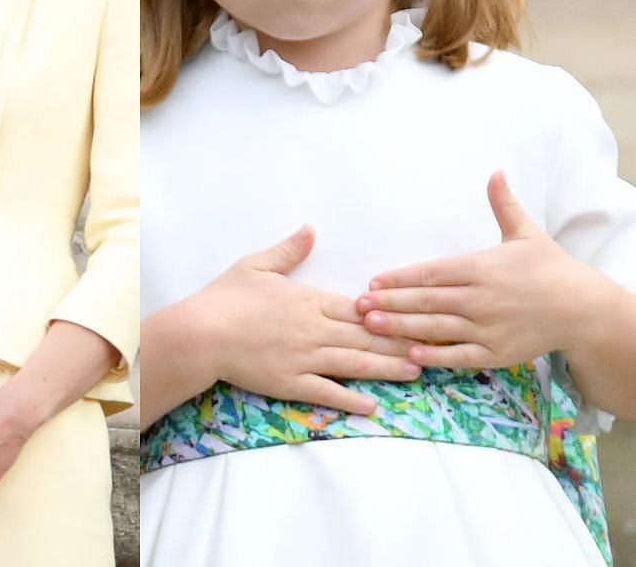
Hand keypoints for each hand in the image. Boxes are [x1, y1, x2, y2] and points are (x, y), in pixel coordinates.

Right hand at [189, 226, 420, 415]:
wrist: (200, 333)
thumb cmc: (226, 297)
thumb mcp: (256, 265)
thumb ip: (288, 250)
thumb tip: (311, 229)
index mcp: (309, 300)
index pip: (358, 308)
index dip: (390, 313)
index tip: (417, 313)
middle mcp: (314, 330)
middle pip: (366, 336)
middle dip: (402, 340)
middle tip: (434, 344)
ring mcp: (305, 358)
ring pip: (355, 364)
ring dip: (387, 368)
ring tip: (416, 370)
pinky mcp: (291, 383)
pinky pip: (327, 392)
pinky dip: (351, 399)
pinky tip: (372, 405)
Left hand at [359, 171, 607, 368]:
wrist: (582, 308)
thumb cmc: (551, 268)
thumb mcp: (526, 232)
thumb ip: (504, 204)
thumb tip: (496, 171)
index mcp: (482, 267)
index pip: (431, 272)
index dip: (400, 277)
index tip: (374, 280)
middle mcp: (480, 297)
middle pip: (426, 300)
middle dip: (390, 302)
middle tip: (358, 305)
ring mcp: (488, 327)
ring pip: (436, 327)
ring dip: (401, 327)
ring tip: (372, 326)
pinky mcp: (497, 352)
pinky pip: (460, 355)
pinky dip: (435, 355)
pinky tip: (411, 355)